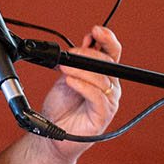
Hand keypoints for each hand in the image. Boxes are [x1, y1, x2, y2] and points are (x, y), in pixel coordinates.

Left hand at [40, 25, 123, 144]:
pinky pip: (97, 97)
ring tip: (64, 68)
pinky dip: (83, 86)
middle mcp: (110, 88)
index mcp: (104, 75)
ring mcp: (108, 102)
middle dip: (88, 54)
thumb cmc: (61, 108)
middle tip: (70, 53)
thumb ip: (78, 60)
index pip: (113, 52)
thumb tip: (87, 40)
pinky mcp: (103, 116)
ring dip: (81, 70)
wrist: (51, 133)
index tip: (95, 30)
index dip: (107, 39)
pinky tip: (70, 81)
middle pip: (107, 63)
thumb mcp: (67, 76)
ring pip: (101, 79)